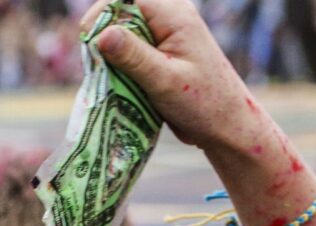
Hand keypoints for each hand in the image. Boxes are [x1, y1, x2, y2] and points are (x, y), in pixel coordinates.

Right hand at [81, 0, 266, 152]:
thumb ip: (133, 56)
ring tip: (106, 74)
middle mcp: (170, 17)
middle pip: (123, 10)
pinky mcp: (161, 50)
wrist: (226, 124)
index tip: (89, 42)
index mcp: (174, 16)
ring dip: (111, 49)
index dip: (102, 14)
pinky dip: (119, 60)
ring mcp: (166, 33)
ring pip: (124, 29)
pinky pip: (131, 45)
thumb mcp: (164, 81)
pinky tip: (117, 79)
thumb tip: (102, 34)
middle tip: (95, 63)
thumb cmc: (202, 104)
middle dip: (104, 33)